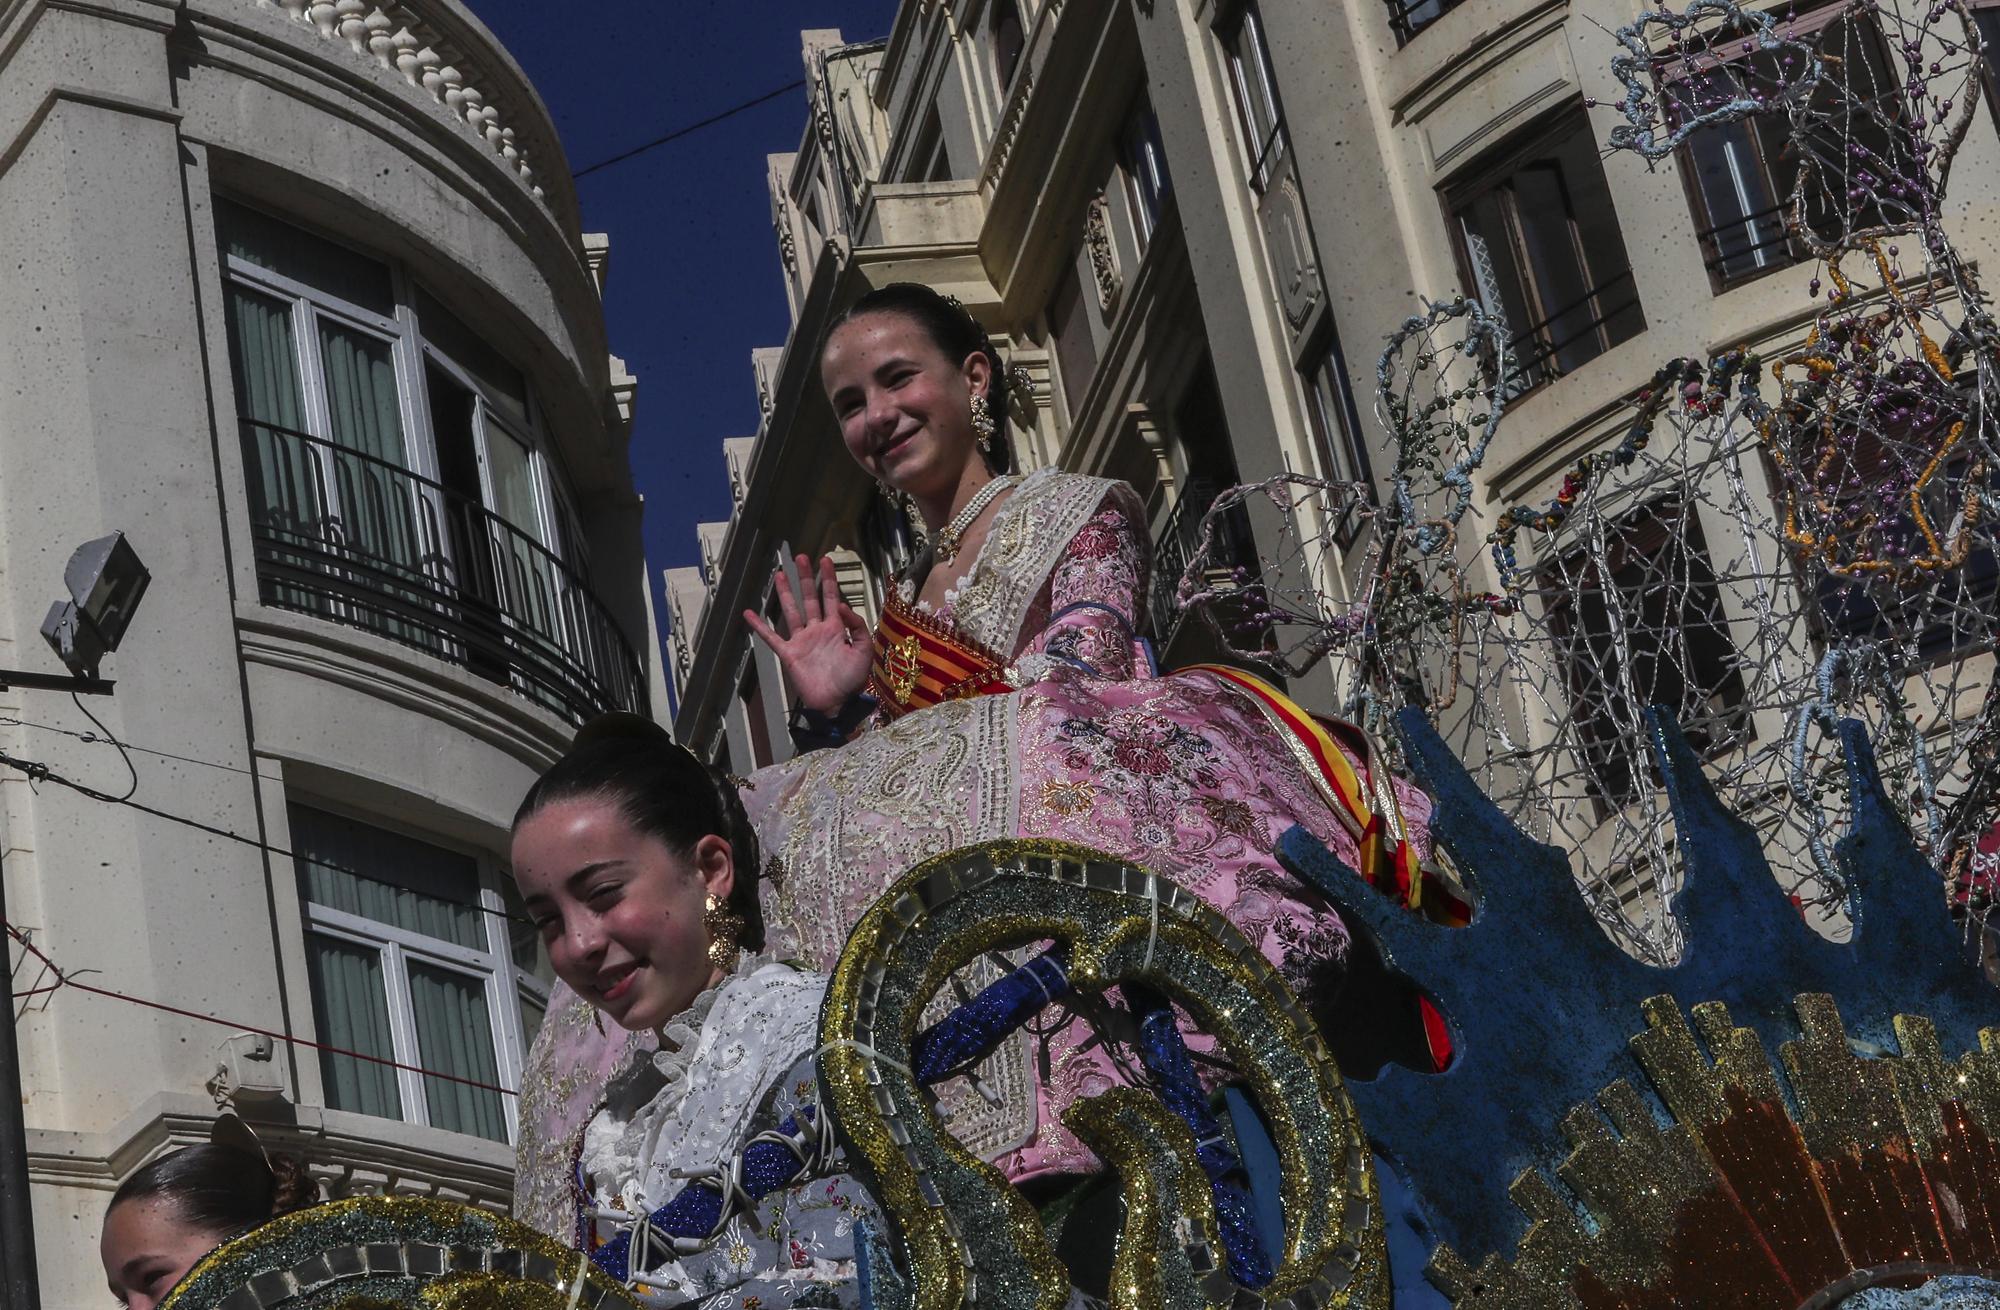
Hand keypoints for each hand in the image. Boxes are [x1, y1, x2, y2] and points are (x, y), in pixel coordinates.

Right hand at [744, 554, 872, 715]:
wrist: (837, 703)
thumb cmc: (852, 680)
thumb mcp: (864, 650)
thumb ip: (856, 626)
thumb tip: (840, 604)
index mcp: (836, 628)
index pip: (831, 597)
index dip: (828, 578)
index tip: (825, 560)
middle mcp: (817, 630)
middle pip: (810, 598)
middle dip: (806, 578)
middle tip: (800, 558)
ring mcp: (802, 640)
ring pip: (792, 611)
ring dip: (785, 593)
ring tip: (780, 574)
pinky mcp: (789, 654)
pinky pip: (771, 637)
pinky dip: (759, 626)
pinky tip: (749, 613)